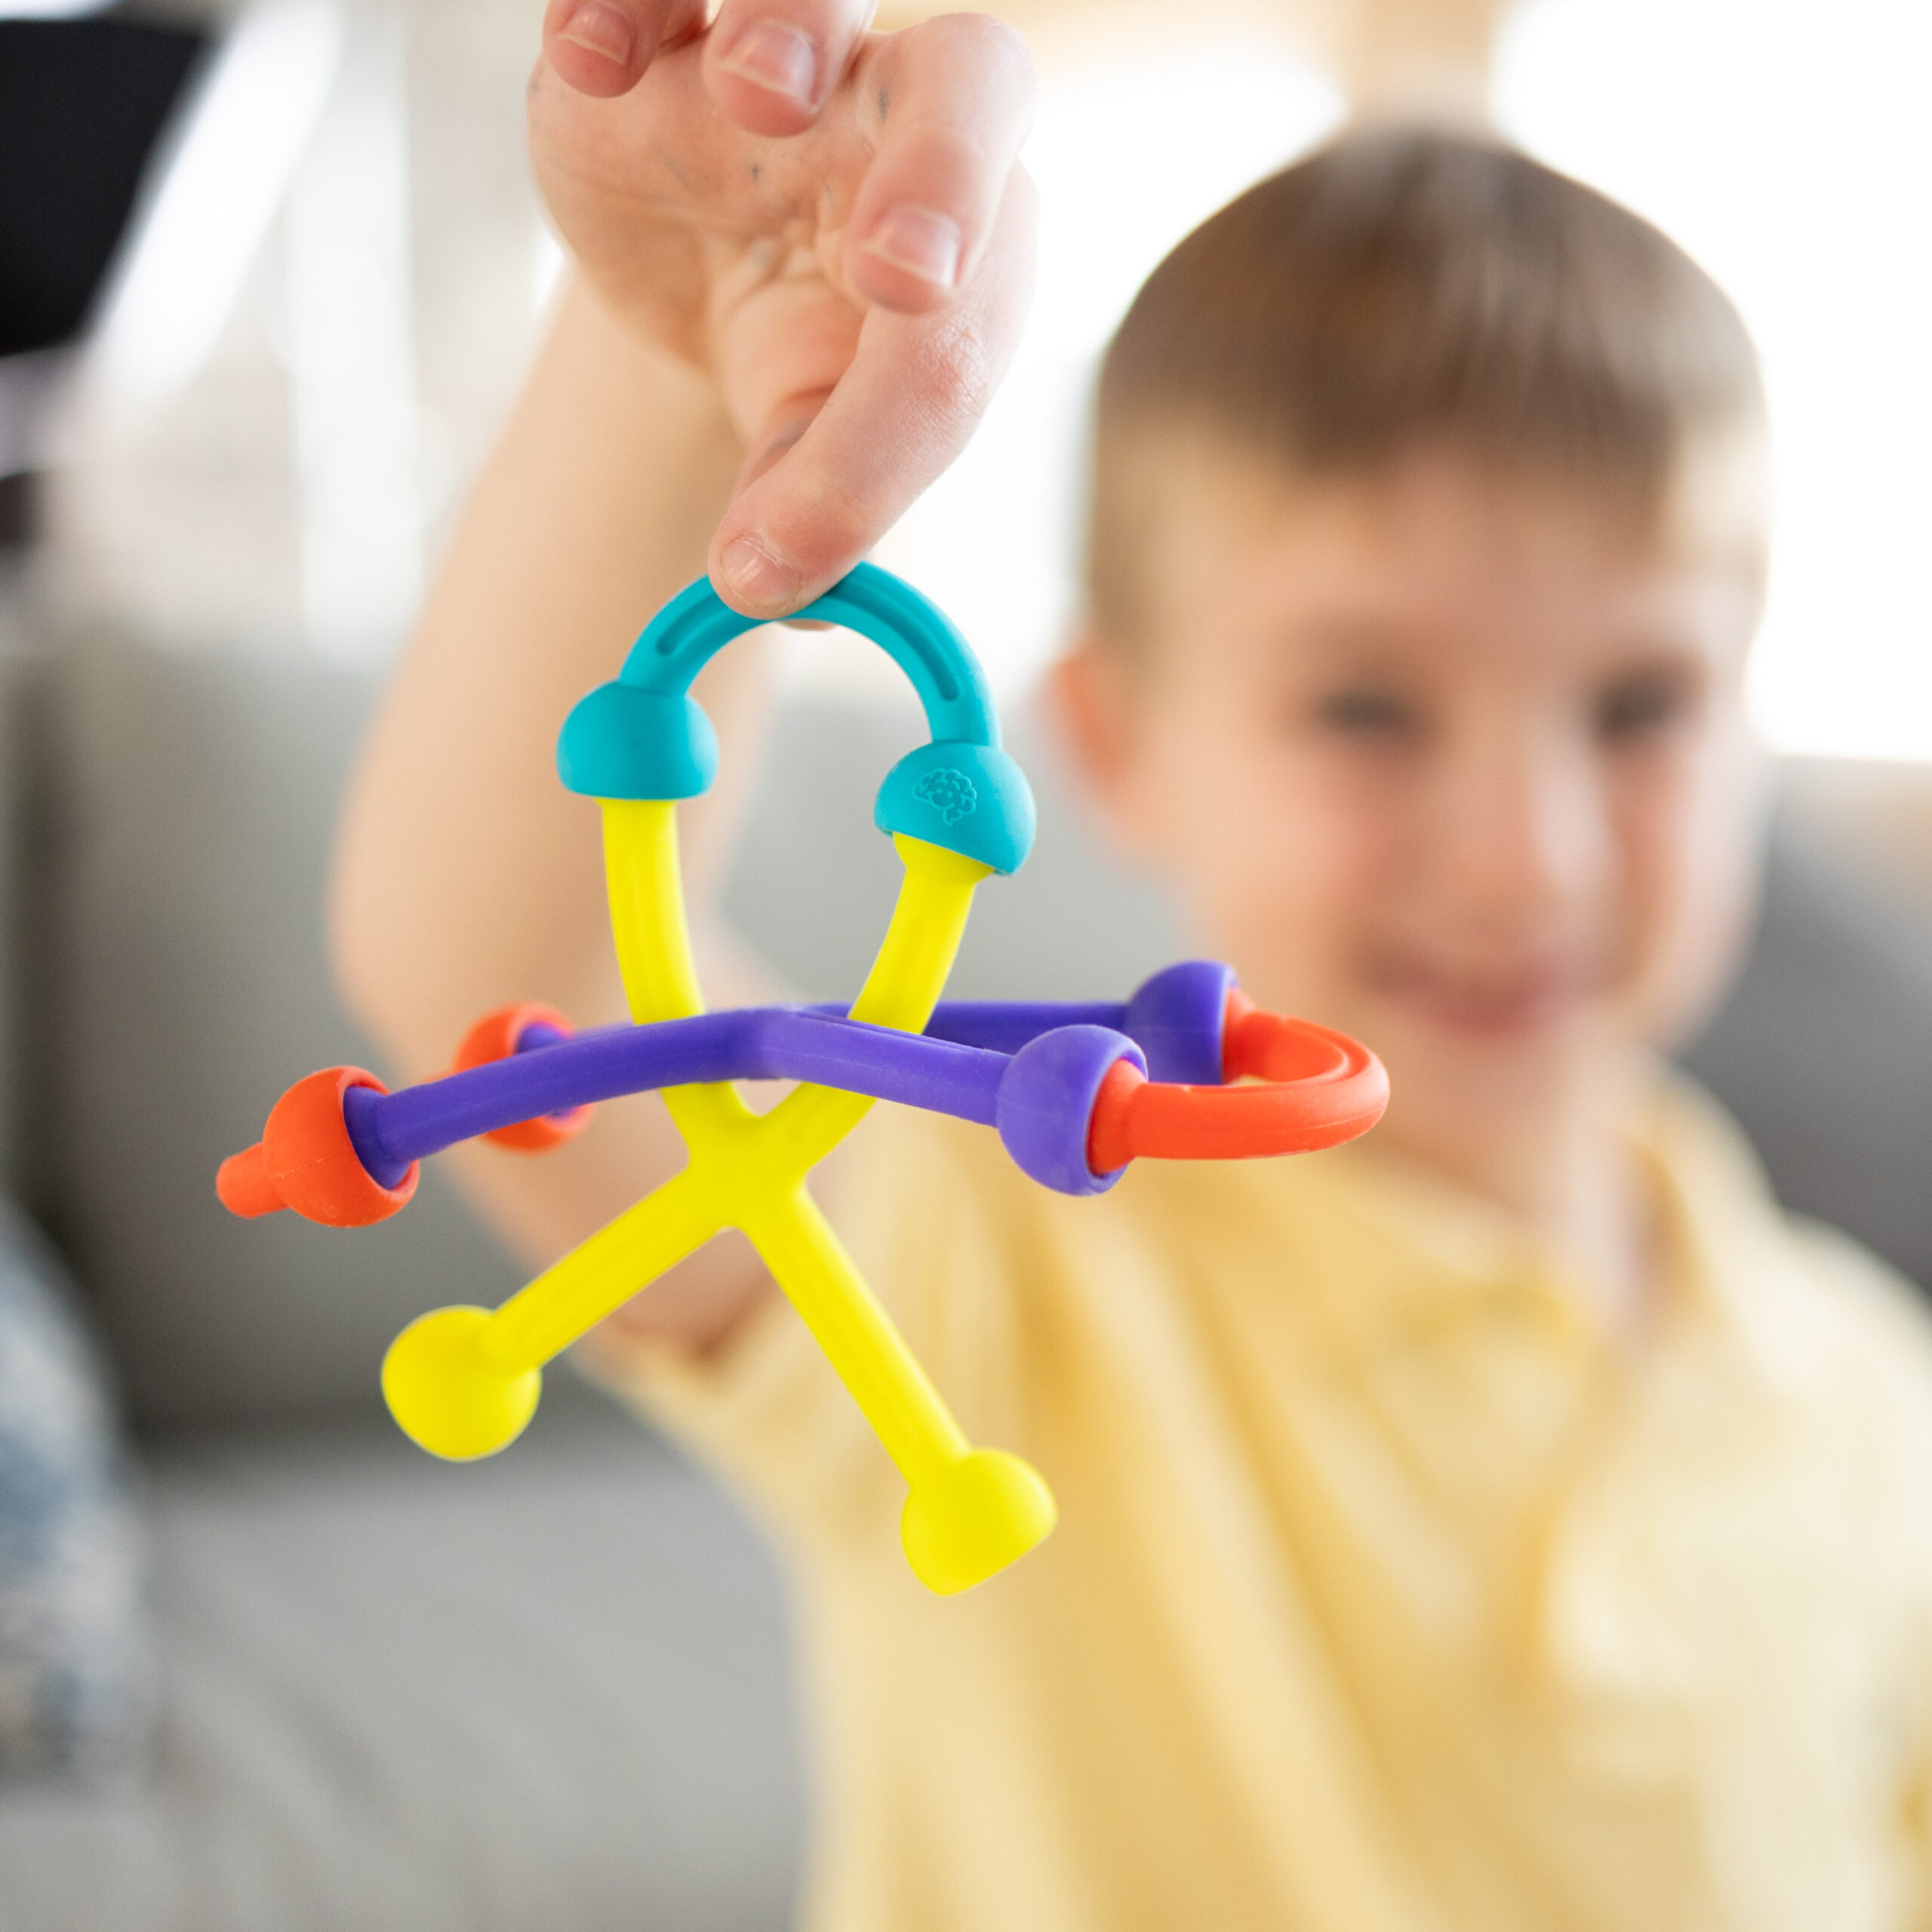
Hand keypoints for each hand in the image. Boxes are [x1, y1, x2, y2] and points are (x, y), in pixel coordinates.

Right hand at [530, 1, 1037, 618]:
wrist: (698, 267)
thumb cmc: (787, 348)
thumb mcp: (800, 435)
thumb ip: (808, 504)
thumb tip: (761, 586)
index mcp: (972, 252)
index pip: (957, 339)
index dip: (883, 442)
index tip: (789, 544)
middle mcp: (906, 124)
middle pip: (973, 86)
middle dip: (943, 174)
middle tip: (898, 274)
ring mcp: (789, 56)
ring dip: (797, 21)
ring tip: (750, 91)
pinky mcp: (662, 25)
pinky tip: (589, 65)